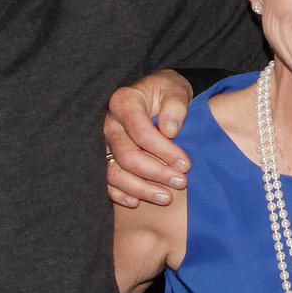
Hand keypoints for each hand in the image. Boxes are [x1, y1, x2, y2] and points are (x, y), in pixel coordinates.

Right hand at [104, 70, 194, 207]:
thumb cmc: (167, 93)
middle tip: (181, 182)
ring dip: (140, 189)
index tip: (186, 165)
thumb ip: (175, 106)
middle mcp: (110, 124)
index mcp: (124, 102)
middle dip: (156, 173)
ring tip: (166, 197)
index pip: (141, 132)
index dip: (164, 151)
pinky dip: (120, 194)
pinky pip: (107, 181)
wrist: (157, 97)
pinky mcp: (107, 158)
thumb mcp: (175, 90)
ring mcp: (105, 143)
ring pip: (114, 172)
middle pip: (127, 156)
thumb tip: (169, 130)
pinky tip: (137, 202)